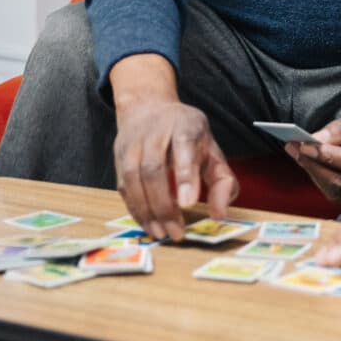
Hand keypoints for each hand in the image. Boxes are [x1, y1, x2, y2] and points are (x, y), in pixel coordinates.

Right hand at [113, 99, 237, 241]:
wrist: (148, 107)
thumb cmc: (186, 134)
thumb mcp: (211, 148)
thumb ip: (221, 179)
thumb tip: (219, 214)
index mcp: (184, 125)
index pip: (184, 146)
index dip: (185, 175)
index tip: (188, 204)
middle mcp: (155, 132)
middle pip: (154, 169)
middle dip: (164, 205)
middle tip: (176, 231)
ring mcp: (133, 143)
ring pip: (133, 178)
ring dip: (146, 211)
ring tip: (161, 233)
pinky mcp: (119, 156)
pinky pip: (123, 186)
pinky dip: (134, 209)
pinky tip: (148, 224)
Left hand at [287, 103, 340, 204]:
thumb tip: (315, 140)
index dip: (328, 155)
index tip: (305, 144)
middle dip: (314, 165)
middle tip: (294, 147)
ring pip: (337, 191)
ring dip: (313, 172)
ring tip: (295, 151)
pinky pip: (337, 193)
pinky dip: (320, 178)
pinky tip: (309, 162)